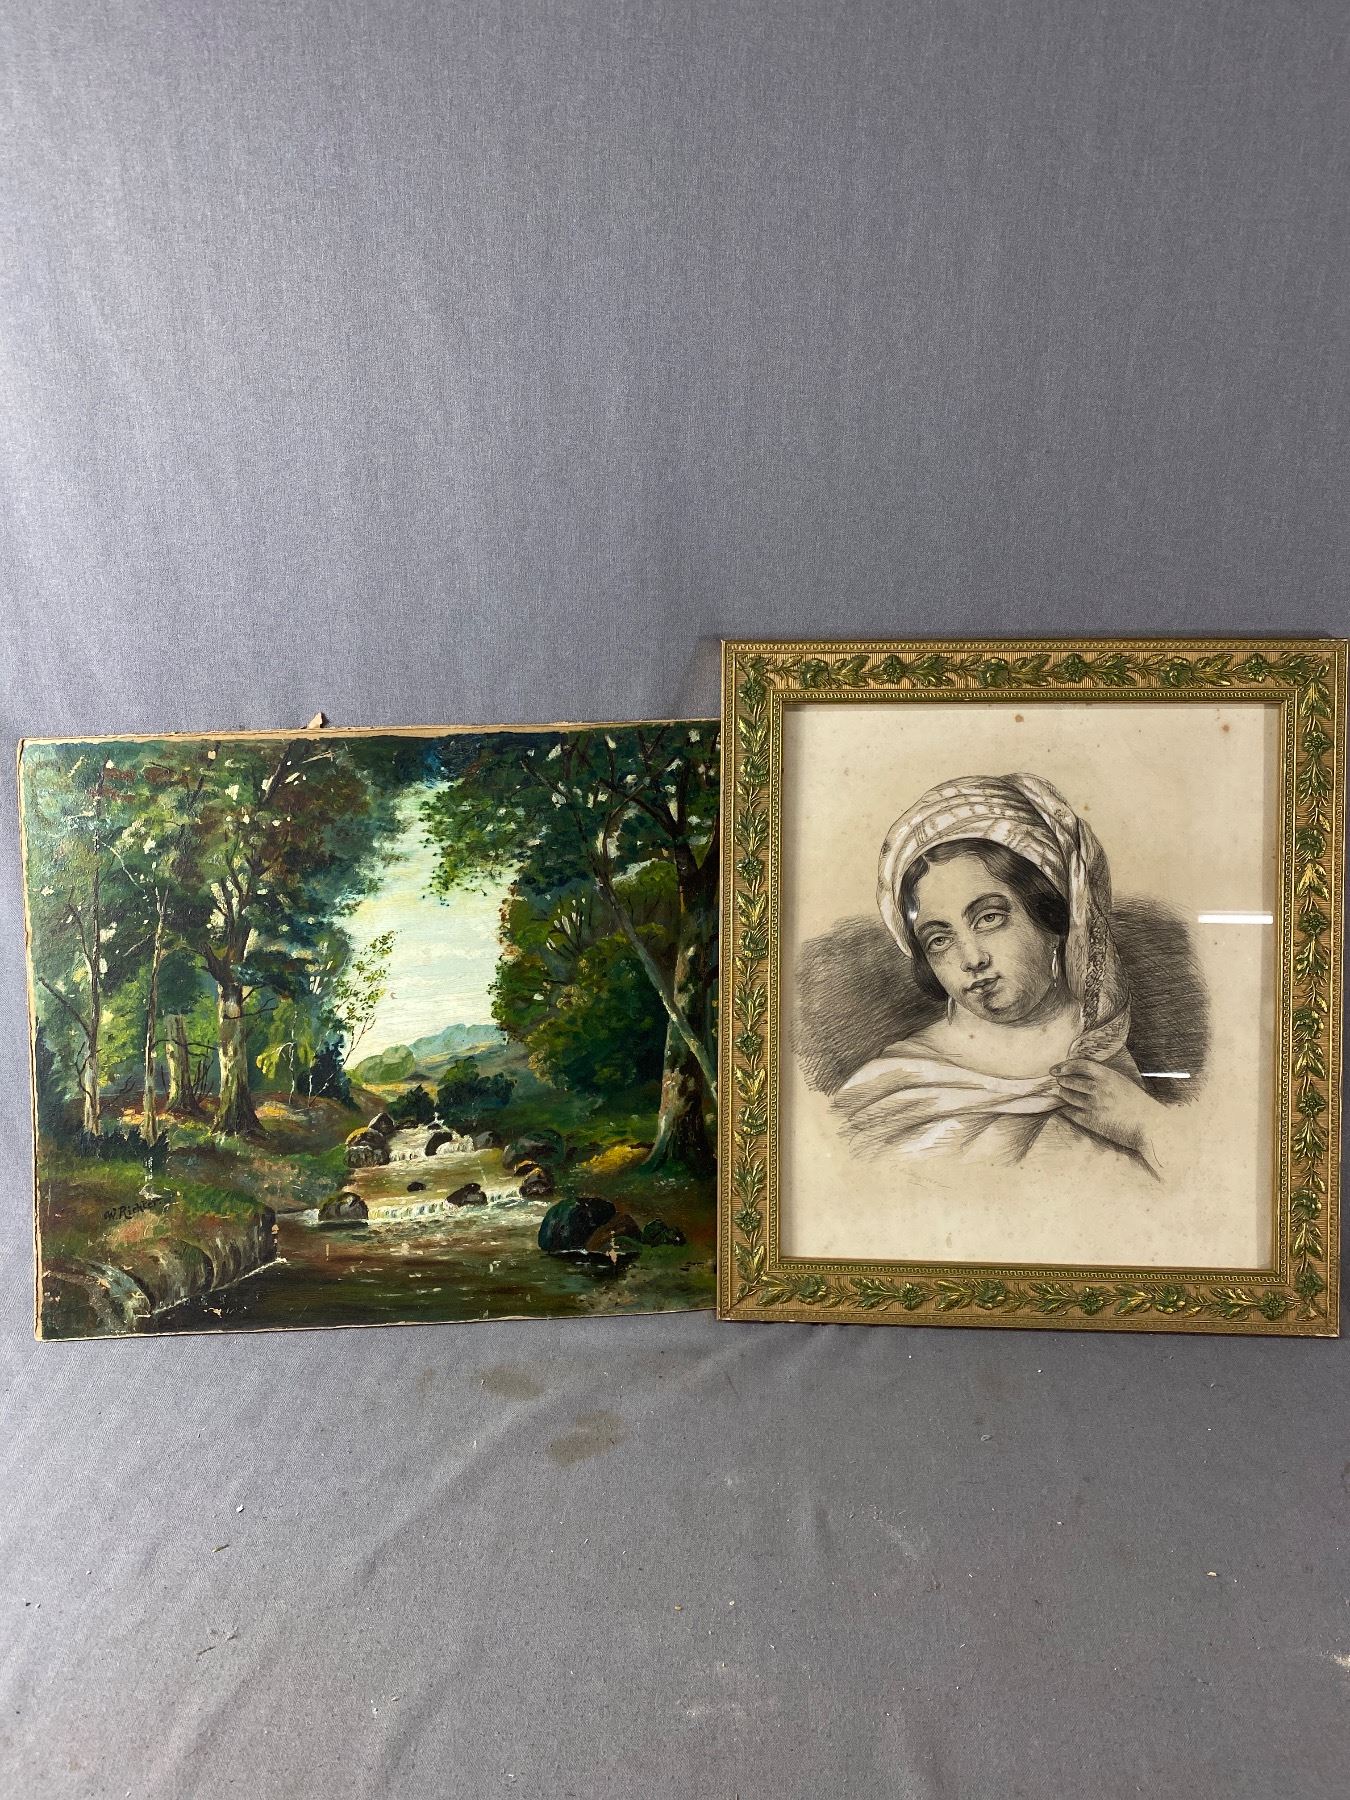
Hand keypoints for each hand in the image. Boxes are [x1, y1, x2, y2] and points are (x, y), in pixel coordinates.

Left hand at [1051, 1059, 1161, 1175]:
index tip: (1055, 1070)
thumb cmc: (1138, 1104)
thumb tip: (1084, 1075)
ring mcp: (1094, 1105)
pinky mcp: (1092, 1121)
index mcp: (1108, 1076)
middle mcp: (1099, 1088)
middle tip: (1061, 1083)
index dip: (1065, 1066)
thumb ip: (1105, 1078)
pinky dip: (1068, 1110)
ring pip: (1068, 1096)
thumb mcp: (1123, 1083)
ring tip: (1065, 1094)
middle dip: (1063, 1082)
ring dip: (1064, 1094)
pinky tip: (1069, 1109)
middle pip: (1070, 1081)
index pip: (1080, 1065)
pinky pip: (1071, 1112)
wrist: (1149, 1126)